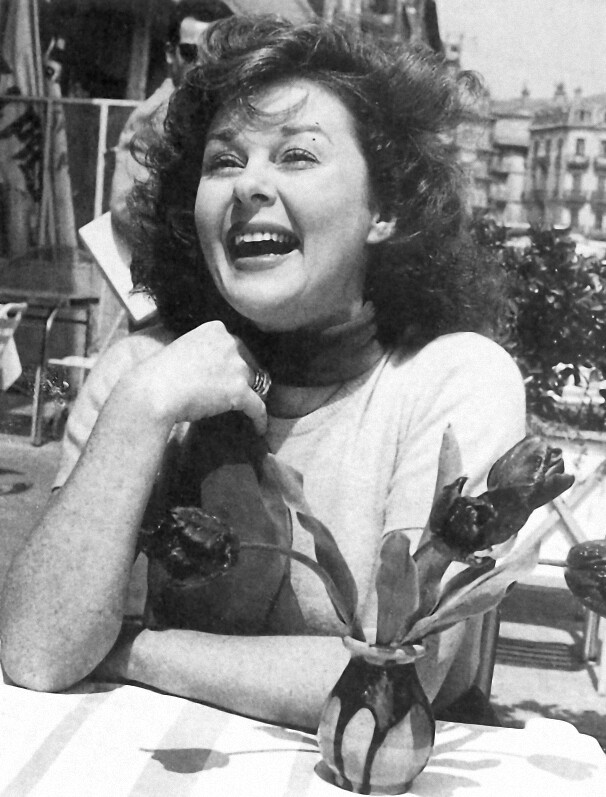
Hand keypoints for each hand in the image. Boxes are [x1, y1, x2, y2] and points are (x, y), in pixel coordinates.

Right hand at [126, 321, 267, 433]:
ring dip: (252, 397)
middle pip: (250, 363)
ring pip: (256, 384)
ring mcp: (237, 366)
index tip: (232, 375)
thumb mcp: (182, 348)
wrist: (153, 391)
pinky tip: (259, 429)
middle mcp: (231, 342)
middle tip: (241, 395)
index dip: (236, 362)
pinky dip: (260, 419)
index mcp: (216, 329)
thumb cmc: (158, 374)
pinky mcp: (239, 391)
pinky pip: (258, 407)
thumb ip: (202, 352)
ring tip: (250, 412)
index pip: (237, 346)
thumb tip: (213, 369)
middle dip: (247, 378)